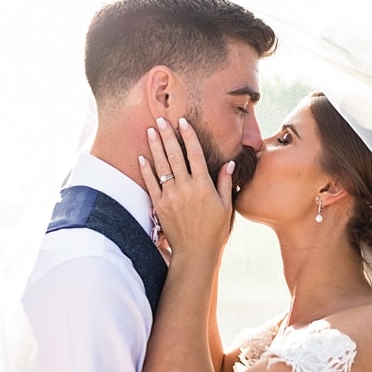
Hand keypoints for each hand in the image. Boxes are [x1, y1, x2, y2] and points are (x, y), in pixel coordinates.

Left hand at [138, 117, 233, 255]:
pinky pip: (151, 184)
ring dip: (155, 147)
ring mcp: (171, 196)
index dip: (188, 136)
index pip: (195, 154)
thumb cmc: (214, 230)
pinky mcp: (160, 206)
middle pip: (175, 156)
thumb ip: (224, 182)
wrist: (195, 252)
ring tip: (150, 130)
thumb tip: (229, 163)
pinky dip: (146, 170)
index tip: (183, 121)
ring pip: (161, 167)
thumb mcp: (226, 206)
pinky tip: (141, 157)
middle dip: (167, 136)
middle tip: (161, 119)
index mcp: (204, 186)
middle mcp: (186, 188)